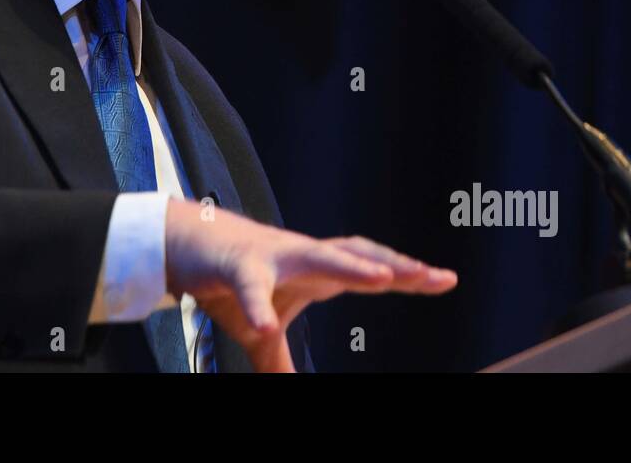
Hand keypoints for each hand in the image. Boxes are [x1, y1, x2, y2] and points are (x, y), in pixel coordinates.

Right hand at [164, 199, 456, 371]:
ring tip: (383, 280)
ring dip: (350, 266)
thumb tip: (289, 386)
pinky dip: (256, 306)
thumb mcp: (258, 331)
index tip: (445, 279)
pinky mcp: (235, 264)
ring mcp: (271, 255)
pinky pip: (248, 286)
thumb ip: (279, 359)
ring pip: (317, 254)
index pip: (368, 266)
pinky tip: (264, 324)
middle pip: (356, 254)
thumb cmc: (229, 280)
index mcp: (314, 268)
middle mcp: (301, 254)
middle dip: (393, 264)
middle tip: (430, 276)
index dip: (405, 271)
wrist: (185, 245)